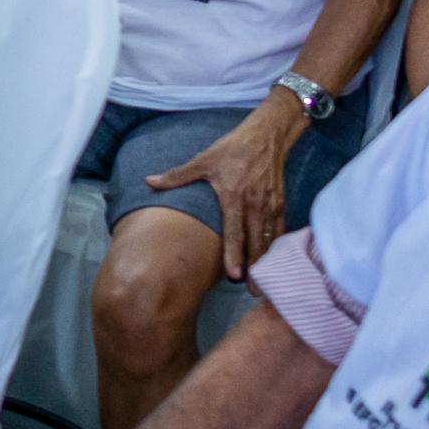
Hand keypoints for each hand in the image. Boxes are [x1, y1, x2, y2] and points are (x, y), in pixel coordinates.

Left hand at [143, 96, 300, 277]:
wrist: (266, 136)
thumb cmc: (232, 149)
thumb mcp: (203, 160)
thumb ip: (177, 175)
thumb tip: (148, 182)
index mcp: (235, 196)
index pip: (234, 231)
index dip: (235, 254)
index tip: (234, 275)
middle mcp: (255, 205)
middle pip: (255, 243)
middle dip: (254, 268)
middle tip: (251, 292)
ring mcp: (270, 206)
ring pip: (268, 240)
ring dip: (265, 262)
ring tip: (261, 284)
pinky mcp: (280, 204)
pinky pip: (278, 231)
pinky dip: (275, 247)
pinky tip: (271, 262)